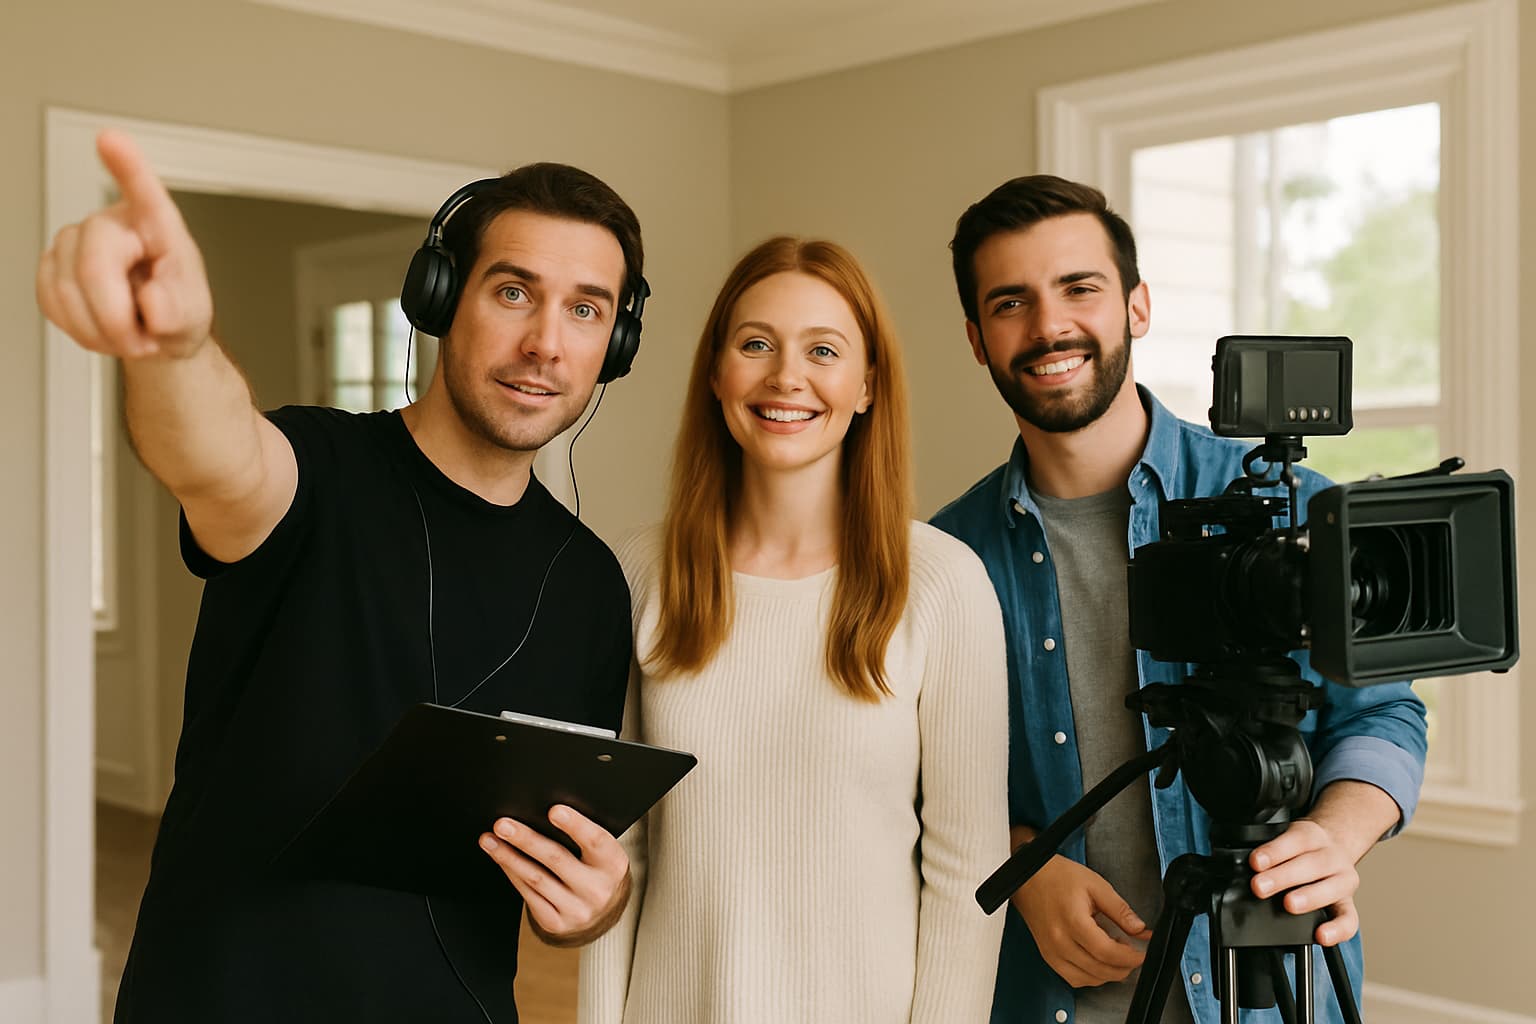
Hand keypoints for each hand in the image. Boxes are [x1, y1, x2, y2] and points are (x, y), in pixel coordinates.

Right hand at [36, 130, 212, 359]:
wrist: (154, 334)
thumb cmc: (178, 313)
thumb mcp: (193, 316)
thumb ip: (178, 310)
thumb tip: (153, 302)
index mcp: (157, 226)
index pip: (144, 191)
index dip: (126, 165)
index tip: (111, 140)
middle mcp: (113, 223)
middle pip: (95, 263)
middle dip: (115, 316)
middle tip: (142, 341)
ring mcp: (77, 240)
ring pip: (67, 287)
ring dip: (99, 329)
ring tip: (128, 333)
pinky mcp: (53, 264)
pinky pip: (50, 300)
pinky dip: (77, 328)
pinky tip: (102, 329)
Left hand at [479, 805, 630, 946]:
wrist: (600, 912)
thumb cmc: (596, 869)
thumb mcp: (601, 853)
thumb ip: (582, 835)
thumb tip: (544, 812)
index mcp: (613, 864)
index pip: (596, 841)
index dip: (575, 825)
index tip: (554, 810)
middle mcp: (597, 889)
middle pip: (557, 859)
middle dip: (526, 839)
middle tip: (503, 824)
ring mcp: (576, 910)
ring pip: (536, 878)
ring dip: (508, 856)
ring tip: (490, 840)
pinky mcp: (555, 922)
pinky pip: (528, 894)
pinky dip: (511, 873)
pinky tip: (501, 858)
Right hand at [1011, 854, 1152, 987]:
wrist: (1028, 877)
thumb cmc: (1057, 876)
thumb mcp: (1096, 885)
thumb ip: (1120, 910)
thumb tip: (1141, 929)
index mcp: (1073, 922)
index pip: (1107, 952)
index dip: (1131, 957)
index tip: (1143, 953)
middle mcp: (1059, 942)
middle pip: (1100, 970)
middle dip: (1124, 967)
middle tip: (1134, 953)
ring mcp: (1051, 952)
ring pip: (1088, 979)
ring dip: (1108, 974)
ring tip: (1116, 955)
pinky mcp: (1048, 956)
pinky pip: (1073, 978)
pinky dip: (1091, 976)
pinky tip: (1098, 961)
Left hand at [1250, 818, 1361, 945]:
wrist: (1337, 843)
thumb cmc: (1304, 847)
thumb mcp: (1288, 837)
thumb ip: (1272, 851)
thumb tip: (1250, 866)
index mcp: (1313, 836)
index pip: (1296, 840)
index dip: (1275, 851)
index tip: (1256, 862)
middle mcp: (1332, 856)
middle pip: (1311, 864)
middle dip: (1283, 877)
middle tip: (1260, 887)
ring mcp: (1344, 880)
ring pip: (1332, 888)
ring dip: (1309, 897)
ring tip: (1289, 905)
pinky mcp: (1349, 903)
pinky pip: (1349, 919)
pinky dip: (1338, 929)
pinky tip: (1321, 936)